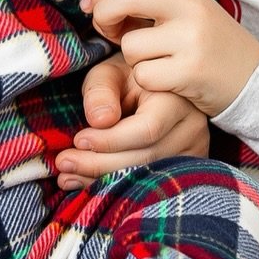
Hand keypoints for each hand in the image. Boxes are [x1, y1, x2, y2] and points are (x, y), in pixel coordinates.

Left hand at [56, 55, 209, 188]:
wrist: (151, 85)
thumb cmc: (126, 77)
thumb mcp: (109, 73)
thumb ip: (101, 91)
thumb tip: (99, 120)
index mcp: (176, 98)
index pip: (147, 129)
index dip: (110, 140)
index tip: (78, 140)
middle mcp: (192, 127)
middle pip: (147, 158)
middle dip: (100, 164)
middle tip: (64, 163)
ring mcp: (194, 150)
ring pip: (148, 176)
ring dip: (104, 179)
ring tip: (67, 175)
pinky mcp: (186, 167)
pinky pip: (152, 183)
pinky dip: (117, 184)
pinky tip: (87, 182)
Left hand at [82, 0, 258, 116]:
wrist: (256, 82)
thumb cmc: (211, 48)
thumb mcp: (189, 14)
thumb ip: (154, 2)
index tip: (90, 6)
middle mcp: (190, 9)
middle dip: (105, 15)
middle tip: (108, 34)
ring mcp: (192, 39)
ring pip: (132, 45)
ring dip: (133, 60)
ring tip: (156, 63)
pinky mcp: (191, 71)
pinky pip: (145, 75)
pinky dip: (148, 82)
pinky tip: (168, 82)